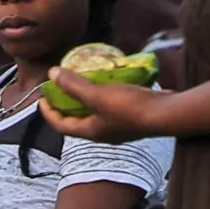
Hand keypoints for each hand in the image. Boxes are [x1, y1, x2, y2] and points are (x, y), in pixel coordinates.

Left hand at [46, 69, 165, 143]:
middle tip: (61, 91)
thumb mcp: (98, 94)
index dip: (48, 113)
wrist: (166, 114)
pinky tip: (111, 85)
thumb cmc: (130, 107)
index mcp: (91, 131)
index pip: (61, 126)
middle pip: (78, 122)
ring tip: (84, 85)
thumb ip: (74, 85)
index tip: (43, 99)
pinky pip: (112, 110)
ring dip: (87, 102)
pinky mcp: (133, 120)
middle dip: (67, 107)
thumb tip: (52, 74)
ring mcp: (119, 129)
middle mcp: (103, 134)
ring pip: (96, 116)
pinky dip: (106, 99)